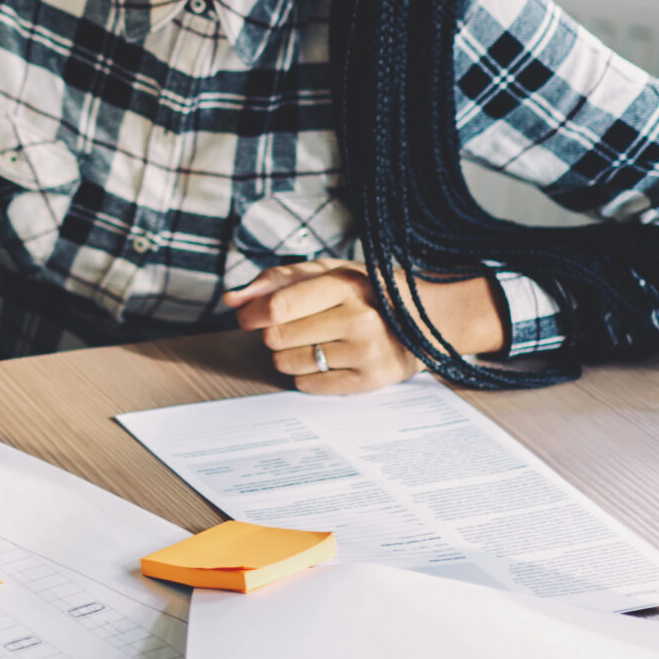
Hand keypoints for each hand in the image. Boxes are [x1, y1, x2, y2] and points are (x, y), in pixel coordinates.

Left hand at [224, 260, 504, 394]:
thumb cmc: (365, 292)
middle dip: (274, 333)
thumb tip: (232, 299)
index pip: (279, 306)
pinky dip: (305, 376)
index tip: (246, 317)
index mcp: (345, 285)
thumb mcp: (326, 272)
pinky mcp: (371, 381)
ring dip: (287, 355)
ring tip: (312, 342)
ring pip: (289, 363)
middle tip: (293, 327)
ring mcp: (367, 353)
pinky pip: (309, 385)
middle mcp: (359, 319)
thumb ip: (276, 280)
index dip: (252, 314)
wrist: (426, 318)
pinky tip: (325, 360)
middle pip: (278, 337)